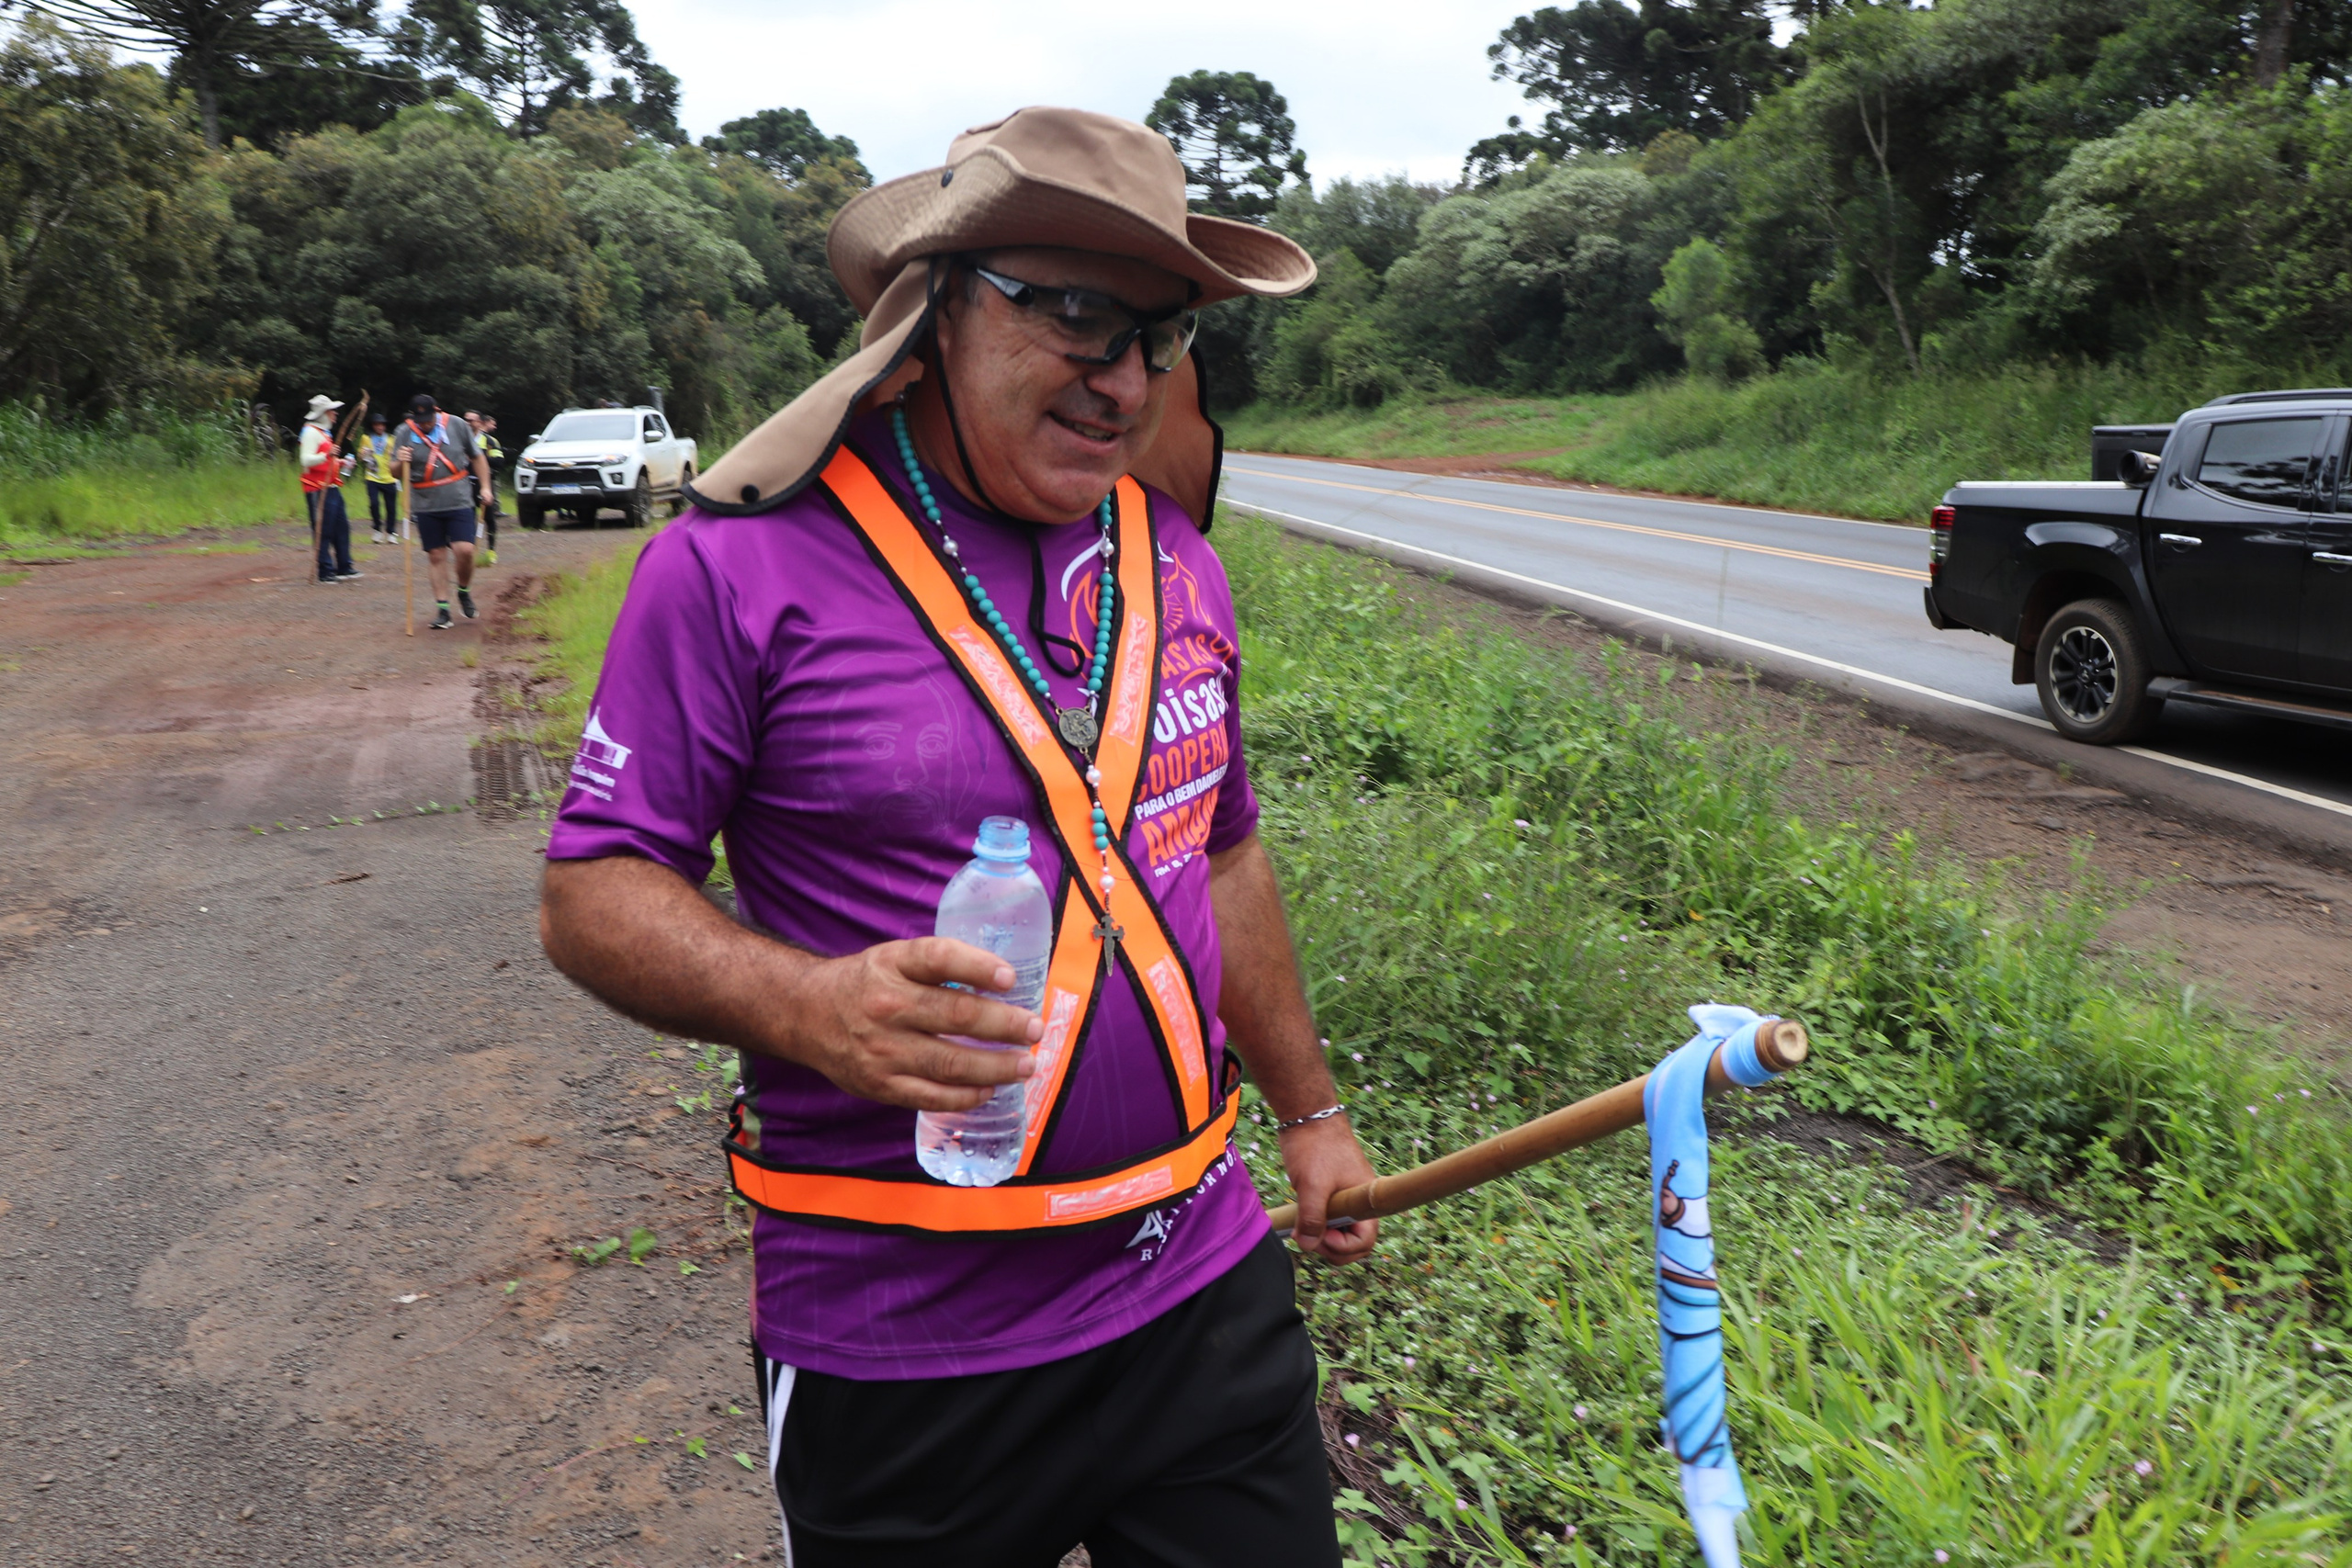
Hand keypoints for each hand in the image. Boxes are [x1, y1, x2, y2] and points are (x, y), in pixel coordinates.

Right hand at [777, 936, 1041, 1110]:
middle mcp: (886, 1005)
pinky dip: (965, 1096)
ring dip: (995, 1066)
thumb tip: (1005, 982)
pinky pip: (931, 1096)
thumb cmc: (866, 984)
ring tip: (1025, 1064)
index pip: (939, 958)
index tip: (1011, 979)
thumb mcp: (895, 958)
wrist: (805, 1015)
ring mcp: (882, 1049)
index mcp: (893, 965)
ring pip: (950, 1062)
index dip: (978, 967)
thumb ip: (940, 967)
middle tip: (1034, 1029)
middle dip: (1004, 1024)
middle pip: (955, 1014)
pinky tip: (989, 1090)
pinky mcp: (879, 1085)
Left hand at [1278, 1113, 1378, 1263]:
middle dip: (1332, 1247)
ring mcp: (1347, 1197)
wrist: (1307, 1115)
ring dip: (1322, 1236)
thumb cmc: (1315, 1146)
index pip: (1364, 1241)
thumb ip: (1312, 1218)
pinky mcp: (1333, 1192)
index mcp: (1367, 1201)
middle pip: (1354, 1241)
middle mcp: (1361, 1202)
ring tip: (1301, 1228)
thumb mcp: (1312, 1185)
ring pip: (1340, 1231)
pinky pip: (1330, 1218)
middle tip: (1307, 1236)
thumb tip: (1309, 1246)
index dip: (1342, 1247)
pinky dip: (1316, 1223)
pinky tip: (1300, 1219)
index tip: (1320, 1236)